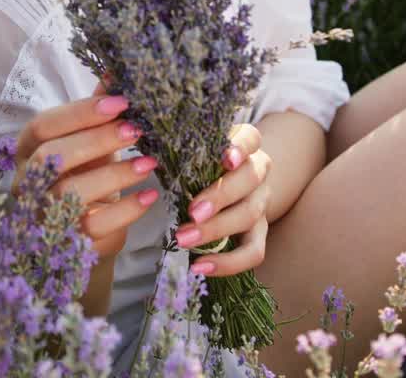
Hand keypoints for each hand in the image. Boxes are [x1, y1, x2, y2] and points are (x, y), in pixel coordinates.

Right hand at [13, 80, 159, 260]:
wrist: (88, 230)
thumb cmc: (86, 174)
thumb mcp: (90, 137)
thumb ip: (100, 105)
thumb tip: (119, 65)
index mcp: (28, 149)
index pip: (43, 125)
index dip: (80, 113)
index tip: (120, 102)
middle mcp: (27, 183)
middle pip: (51, 157)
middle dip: (97, 141)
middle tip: (137, 130)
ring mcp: (42, 216)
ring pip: (68, 194)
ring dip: (114, 175)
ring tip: (150, 163)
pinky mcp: (66, 244)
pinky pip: (92, 227)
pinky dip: (125, 210)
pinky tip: (150, 196)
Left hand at [176, 123, 271, 276]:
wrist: (234, 183)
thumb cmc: (204, 162)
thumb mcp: (197, 151)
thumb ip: (181, 150)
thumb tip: (143, 156)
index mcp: (245, 144)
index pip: (250, 138)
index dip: (241, 148)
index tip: (227, 159)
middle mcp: (259, 171)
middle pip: (250, 179)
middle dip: (220, 196)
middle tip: (192, 212)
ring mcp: (262, 202)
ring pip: (250, 215)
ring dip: (215, 229)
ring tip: (183, 240)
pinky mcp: (260, 233)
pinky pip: (254, 252)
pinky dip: (229, 263)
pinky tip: (199, 267)